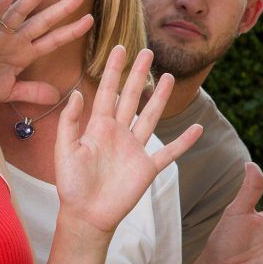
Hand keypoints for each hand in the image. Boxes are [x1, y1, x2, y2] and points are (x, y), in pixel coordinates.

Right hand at [0, 0, 93, 104]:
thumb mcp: (10, 91)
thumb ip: (32, 92)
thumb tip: (57, 96)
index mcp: (23, 53)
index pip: (52, 40)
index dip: (70, 30)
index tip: (90, 20)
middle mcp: (14, 41)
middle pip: (42, 21)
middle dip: (61, 8)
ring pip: (19, 14)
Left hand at [54, 46, 200, 235]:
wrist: (86, 215)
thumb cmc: (71, 184)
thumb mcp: (65, 150)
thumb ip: (70, 122)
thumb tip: (77, 93)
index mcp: (97, 126)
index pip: (107, 90)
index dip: (113, 70)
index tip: (119, 47)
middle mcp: (118, 133)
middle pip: (132, 97)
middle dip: (139, 75)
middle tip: (148, 52)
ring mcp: (134, 149)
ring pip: (151, 117)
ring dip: (160, 98)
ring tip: (168, 77)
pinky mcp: (147, 168)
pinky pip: (169, 152)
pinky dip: (183, 141)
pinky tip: (197, 128)